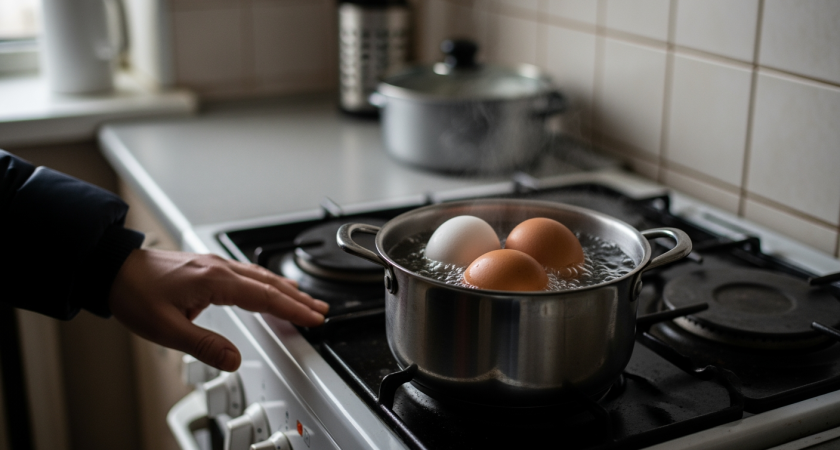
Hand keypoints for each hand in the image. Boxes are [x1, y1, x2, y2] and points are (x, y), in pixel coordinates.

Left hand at [108, 249, 328, 371]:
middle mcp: (218, 268)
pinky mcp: (206, 266)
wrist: (111, 269)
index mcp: (215, 280)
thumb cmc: (135, 294)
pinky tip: (268, 286)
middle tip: (320, 310)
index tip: (313, 318)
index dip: (293, 309)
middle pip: (269, 284)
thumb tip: (234, 359)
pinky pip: (247, 272)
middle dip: (298, 298)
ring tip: (304, 298)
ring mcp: (213, 264)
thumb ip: (204, 345)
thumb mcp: (167, 329)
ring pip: (260, 276)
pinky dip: (266, 282)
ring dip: (285, 288)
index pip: (265, 297)